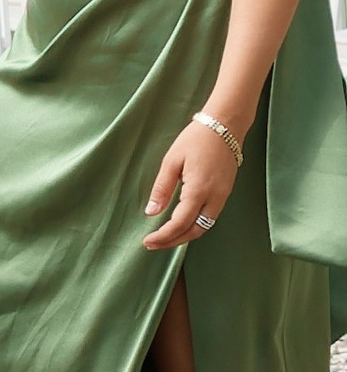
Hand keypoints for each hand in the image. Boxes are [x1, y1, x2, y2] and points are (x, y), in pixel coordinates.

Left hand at [144, 117, 239, 250]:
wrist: (225, 126)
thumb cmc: (195, 139)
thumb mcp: (172, 161)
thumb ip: (162, 188)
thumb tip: (151, 212)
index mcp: (199, 190)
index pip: (179, 223)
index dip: (163, 236)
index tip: (147, 241)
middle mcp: (214, 198)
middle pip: (194, 231)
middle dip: (173, 241)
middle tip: (153, 245)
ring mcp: (223, 197)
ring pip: (204, 227)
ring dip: (185, 236)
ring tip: (165, 238)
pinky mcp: (225, 193)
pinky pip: (211, 217)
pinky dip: (195, 226)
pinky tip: (182, 224)